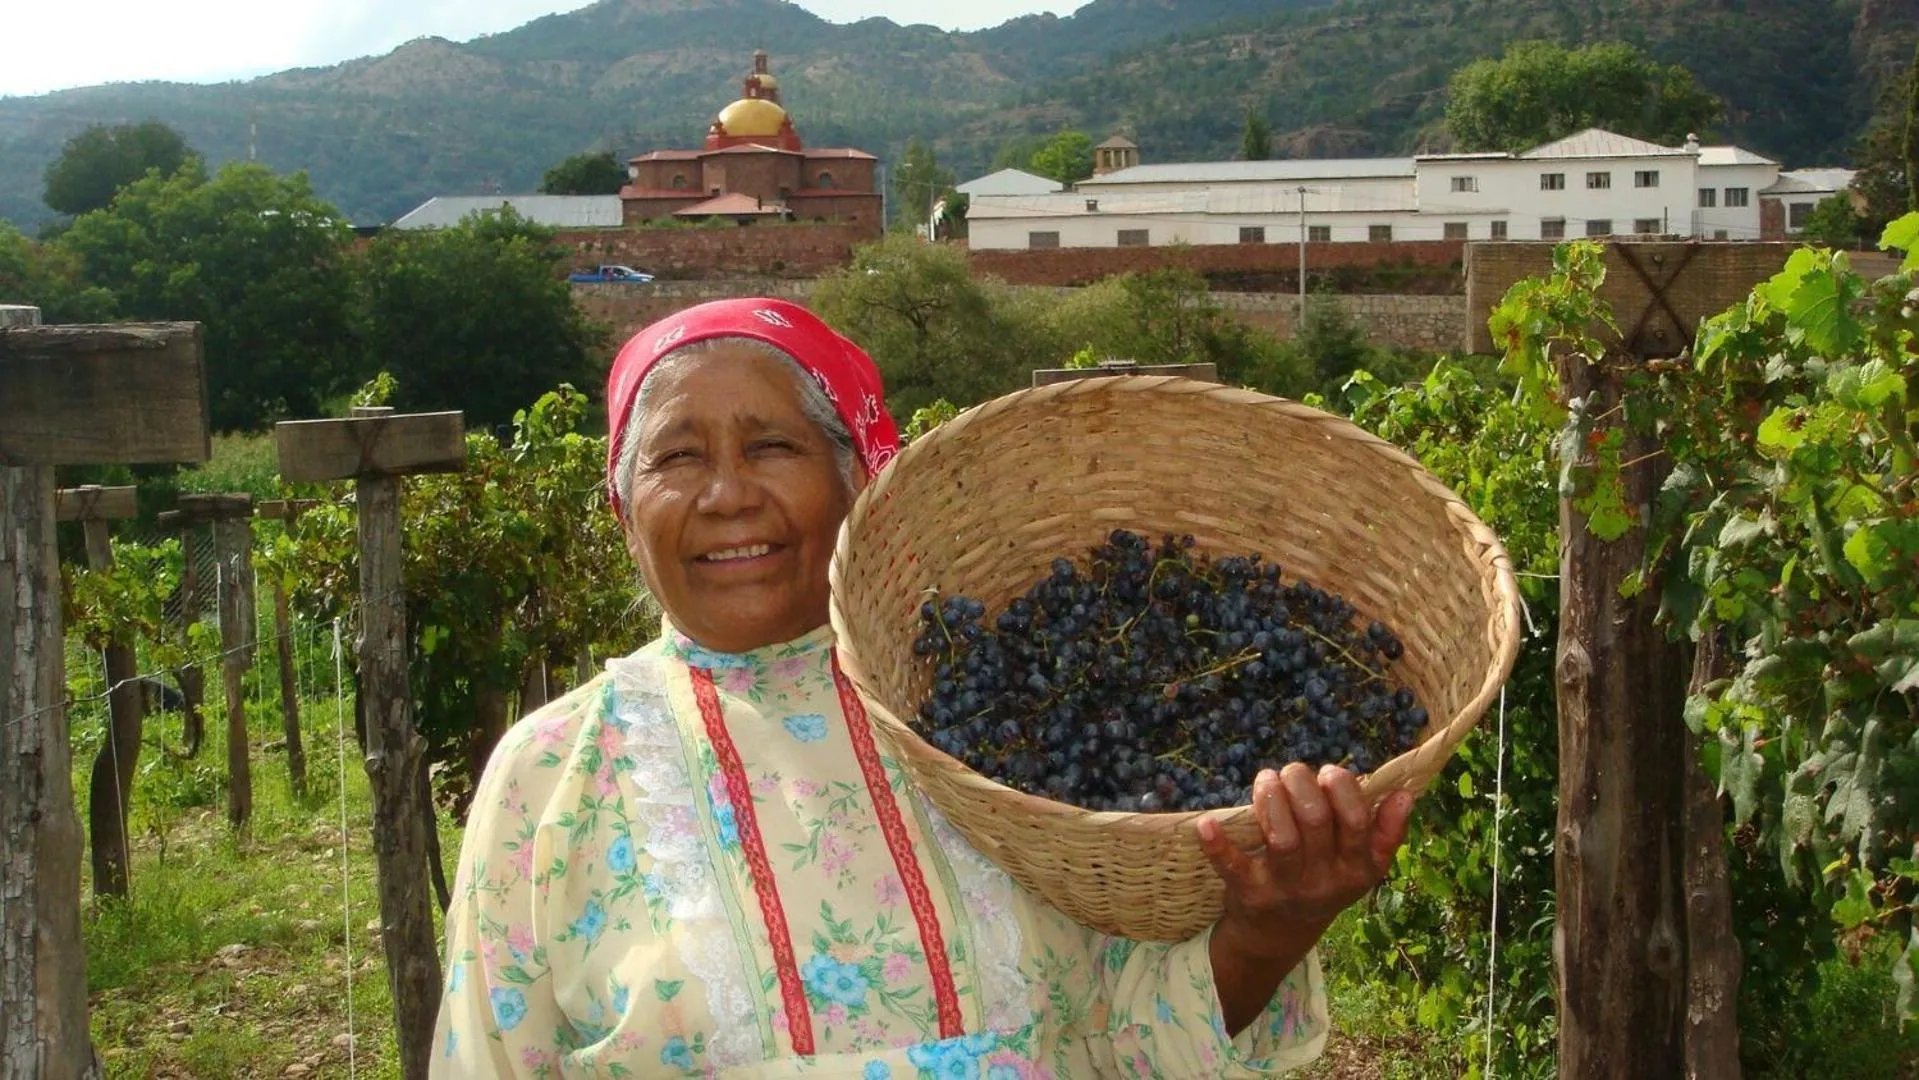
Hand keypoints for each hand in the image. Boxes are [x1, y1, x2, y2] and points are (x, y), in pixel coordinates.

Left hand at [1196, 763, 1412, 958]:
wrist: (1279, 935)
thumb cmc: (1323, 882)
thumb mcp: (1360, 866)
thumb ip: (1385, 833)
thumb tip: (1405, 794)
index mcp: (1356, 869)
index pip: (1357, 821)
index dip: (1342, 788)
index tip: (1329, 774)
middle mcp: (1324, 880)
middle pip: (1316, 820)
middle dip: (1302, 783)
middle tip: (1292, 773)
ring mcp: (1286, 888)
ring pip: (1282, 837)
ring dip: (1271, 799)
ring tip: (1267, 780)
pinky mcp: (1249, 893)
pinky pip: (1233, 867)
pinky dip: (1218, 845)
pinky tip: (1206, 824)